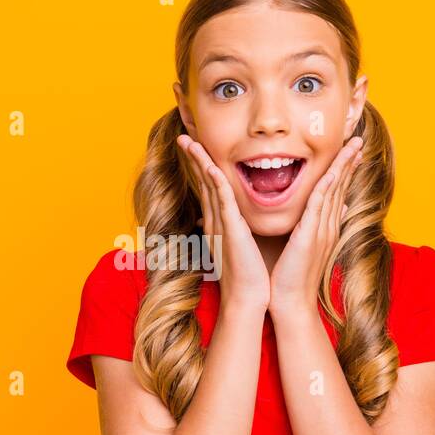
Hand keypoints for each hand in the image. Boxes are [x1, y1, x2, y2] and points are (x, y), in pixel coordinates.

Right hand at [177, 135, 269, 311]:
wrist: (248, 298)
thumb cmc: (250, 276)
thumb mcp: (244, 247)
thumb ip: (242, 230)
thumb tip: (246, 221)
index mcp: (220, 224)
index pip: (210, 189)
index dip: (203, 166)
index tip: (198, 148)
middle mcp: (215, 221)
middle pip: (202, 182)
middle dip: (194, 158)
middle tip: (184, 136)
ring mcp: (220, 224)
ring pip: (207, 185)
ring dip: (198, 161)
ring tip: (188, 141)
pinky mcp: (230, 229)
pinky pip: (221, 199)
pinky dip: (214, 180)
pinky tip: (210, 164)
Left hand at [269, 137, 363, 321]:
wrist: (290, 302)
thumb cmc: (291, 278)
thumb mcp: (304, 248)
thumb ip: (313, 229)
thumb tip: (327, 215)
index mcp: (324, 228)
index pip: (336, 192)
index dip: (344, 170)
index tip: (350, 151)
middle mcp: (328, 226)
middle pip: (341, 186)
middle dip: (349, 161)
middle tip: (358, 139)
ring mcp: (321, 230)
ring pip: (334, 190)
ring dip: (343, 166)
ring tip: (353, 146)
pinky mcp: (310, 235)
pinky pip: (319, 205)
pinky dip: (326, 186)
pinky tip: (332, 170)